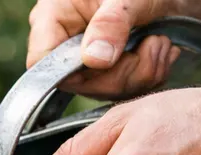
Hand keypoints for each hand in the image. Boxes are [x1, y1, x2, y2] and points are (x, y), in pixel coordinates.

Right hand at [27, 0, 180, 98]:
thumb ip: (111, 23)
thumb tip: (93, 61)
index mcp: (53, 17)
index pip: (41, 62)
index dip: (70, 73)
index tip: (108, 61)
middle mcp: (64, 44)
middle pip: (79, 84)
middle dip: (124, 72)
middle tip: (154, 44)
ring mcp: (85, 63)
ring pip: (105, 91)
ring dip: (143, 73)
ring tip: (159, 43)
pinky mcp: (106, 75)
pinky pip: (123, 92)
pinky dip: (148, 75)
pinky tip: (158, 51)